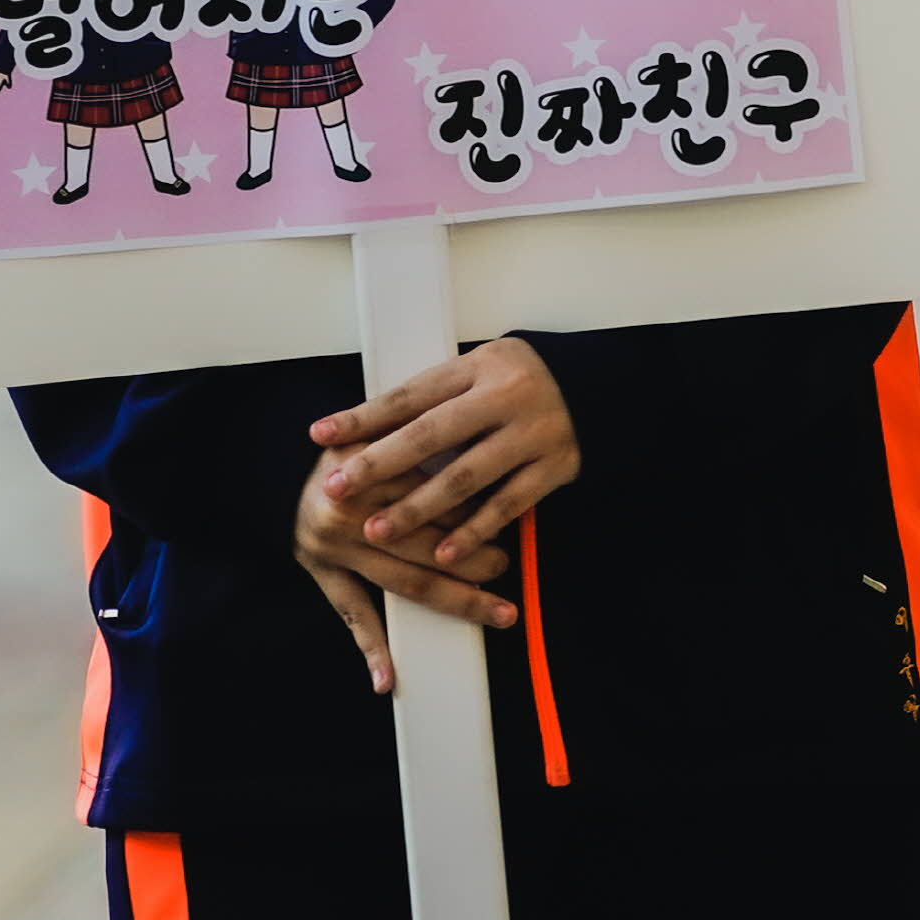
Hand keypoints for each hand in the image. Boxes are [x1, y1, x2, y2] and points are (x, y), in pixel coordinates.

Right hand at [288, 362, 541, 691]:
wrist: (277, 471)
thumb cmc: (351, 447)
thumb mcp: (383, 427)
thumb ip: (426, 439)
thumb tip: (492, 459)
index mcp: (370, 469)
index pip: (438, 495)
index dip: (477, 510)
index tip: (511, 516)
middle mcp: (349, 513)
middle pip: (426, 543)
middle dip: (474, 558)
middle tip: (506, 564)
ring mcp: (333, 549)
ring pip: (404, 582)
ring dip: (454, 600)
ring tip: (495, 610)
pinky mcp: (321, 574)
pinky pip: (351, 613)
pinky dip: (371, 647)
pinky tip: (388, 679)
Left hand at [311, 337, 578, 590]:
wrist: (598, 388)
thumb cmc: (515, 384)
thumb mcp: (473, 376)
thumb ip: (425, 402)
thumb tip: (353, 429)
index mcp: (480, 367)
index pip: (412, 394)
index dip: (364, 416)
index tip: (321, 435)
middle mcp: (507, 395)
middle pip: (434, 433)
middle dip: (380, 464)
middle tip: (337, 489)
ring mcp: (534, 432)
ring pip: (467, 475)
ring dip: (418, 506)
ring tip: (378, 530)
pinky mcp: (556, 466)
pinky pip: (508, 504)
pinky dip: (474, 530)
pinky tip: (443, 553)